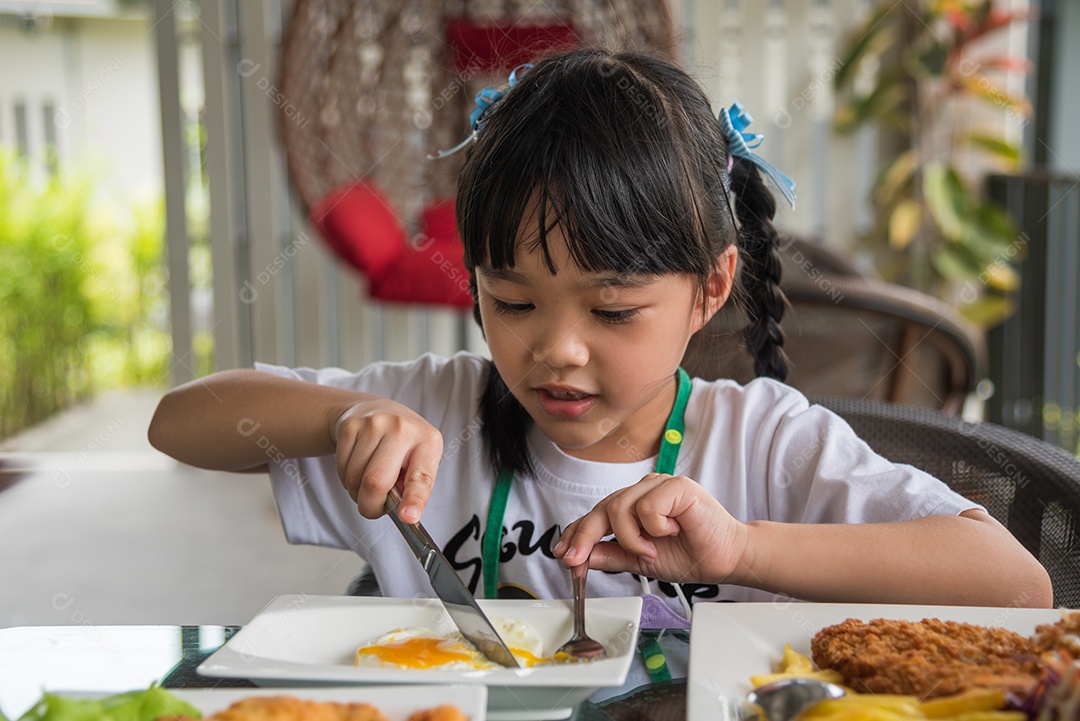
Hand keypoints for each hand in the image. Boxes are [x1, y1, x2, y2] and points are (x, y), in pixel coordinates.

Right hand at [331, 398, 442, 521]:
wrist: (373, 409)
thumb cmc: (401, 443)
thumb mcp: (418, 459)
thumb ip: (412, 487)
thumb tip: (403, 513)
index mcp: (428, 441)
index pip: (421, 477)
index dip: (414, 500)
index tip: (408, 518)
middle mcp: (402, 428)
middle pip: (376, 482)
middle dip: (371, 506)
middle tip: (374, 508)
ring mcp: (374, 424)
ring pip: (355, 479)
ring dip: (357, 492)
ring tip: (367, 481)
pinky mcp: (350, 425)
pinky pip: (341, 469)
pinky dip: (346, 480)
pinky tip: (356, 467)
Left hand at [553, 473, 748, 584]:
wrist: (726, 558)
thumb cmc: (691, 554)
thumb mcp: (640, 560)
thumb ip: (612, 555)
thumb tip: (582, 557)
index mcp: (634, 505)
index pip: (597, 514)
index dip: (577, 533)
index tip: (564, 555)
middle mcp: (644, 490)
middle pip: (601, 508)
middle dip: (585, 537)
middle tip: (576, 560)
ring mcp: (659, 484)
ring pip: (619, 507)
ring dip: (630, 538)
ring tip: (651, 550)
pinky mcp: (676, 485)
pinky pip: (646, 507)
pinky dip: (654, 527)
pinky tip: (672, 531)